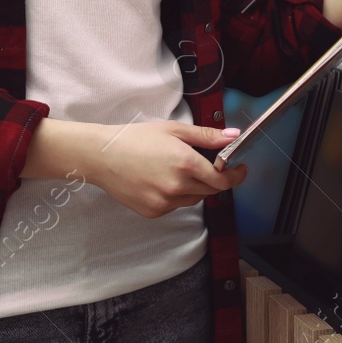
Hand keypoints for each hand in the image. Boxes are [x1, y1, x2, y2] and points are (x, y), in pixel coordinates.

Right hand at [86, 121, 247, 218]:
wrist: (101, 156)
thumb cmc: (136, 138)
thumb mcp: (174, 130)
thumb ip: (206, 136)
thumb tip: (233, 136)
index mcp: (186, 164)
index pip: (222, 180)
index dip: (235, 176)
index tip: (240, 169)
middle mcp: (177, 187)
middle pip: (211, 190)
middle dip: (214, 178)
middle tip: (208, 164)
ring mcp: (165, 203)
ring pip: (194, 199)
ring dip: (195, 187)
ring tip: (178, 169)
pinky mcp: (153, 212)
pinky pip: (176, 206)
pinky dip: (177, 195)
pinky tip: (162, 180)